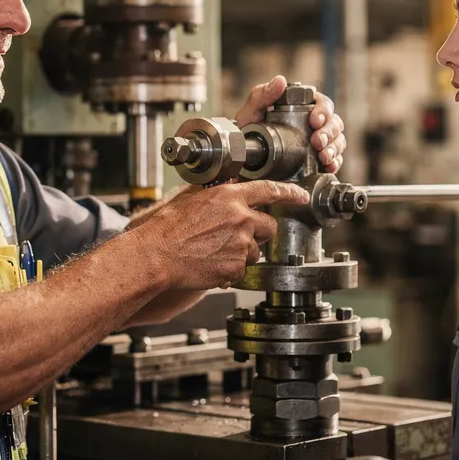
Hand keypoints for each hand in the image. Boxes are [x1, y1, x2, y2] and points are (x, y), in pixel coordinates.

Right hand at [128, 181, 308, 290]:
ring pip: (256, 251)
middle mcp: (240, 219)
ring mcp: (240, 244)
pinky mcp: (236, 267)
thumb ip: (218, 194)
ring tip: (215, 252)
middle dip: (258, 232)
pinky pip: (242, 270)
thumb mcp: (193, 198)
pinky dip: (230, 270)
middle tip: (237, 236)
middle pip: (269, 226)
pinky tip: (211, 264)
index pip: (270, 190)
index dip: (290, 193)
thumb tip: (228, 189)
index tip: (301, 196)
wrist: (157, 254)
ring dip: (242, 253)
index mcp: (230, 197)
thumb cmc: (168, 228)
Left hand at [235, 76, 346, 173]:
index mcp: (302, 108)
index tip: (315, 120)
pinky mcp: (318, 162)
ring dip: (334, 148)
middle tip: (317, 142)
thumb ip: (262, 95)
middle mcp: (313, 124)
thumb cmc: (247, 134)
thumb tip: (280, 81)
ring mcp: (318, 143)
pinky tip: (329, 166)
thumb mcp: (250, 113)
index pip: (322, 103)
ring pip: (337, 141)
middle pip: (334, 123)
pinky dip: (335, 163)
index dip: (323, 110)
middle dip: (329, 132)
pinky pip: (334, 160)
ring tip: (323, 157)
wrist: (244, 163)